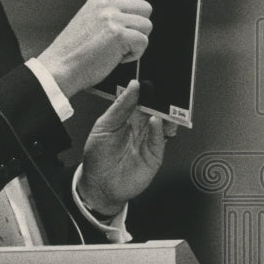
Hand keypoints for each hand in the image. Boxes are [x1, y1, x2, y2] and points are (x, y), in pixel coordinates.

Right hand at [37, 0, 176, 96]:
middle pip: (146, 9)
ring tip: (114, 50)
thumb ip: (111, 13)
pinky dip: (133, 55)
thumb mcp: (89, 22)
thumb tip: (135, 18)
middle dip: (139, 28)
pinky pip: (143, 43)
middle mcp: (107, 4)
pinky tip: (115, 58)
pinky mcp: (118, 33)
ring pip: (147, 27)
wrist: (59, 67)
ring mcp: (113, 17)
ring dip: (136, 43)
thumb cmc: (73, 52)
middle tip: (119, 42)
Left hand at [78, 80, 176, 214]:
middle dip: (159, 99)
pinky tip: (157, 121)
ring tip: (162, 104)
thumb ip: (119, 107)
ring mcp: (148, 140)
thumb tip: (132, 86)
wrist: (99, 184)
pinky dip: (160, 129)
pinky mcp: (155, 155)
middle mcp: (140, 127)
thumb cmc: (98, 156)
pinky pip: (160, 139)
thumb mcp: (103, 126)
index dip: (145, 90)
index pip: (140, 99)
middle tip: (162, 87)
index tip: (149, 79)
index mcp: (127, 118)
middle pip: (154, 109)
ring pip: (162, 123)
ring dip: (165, 113)